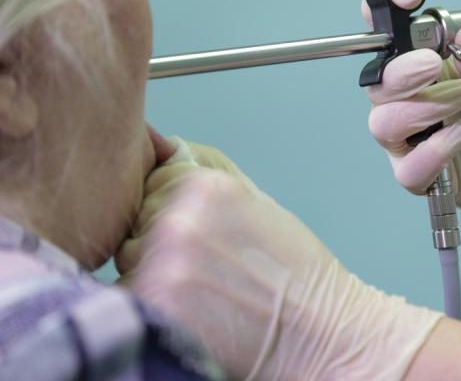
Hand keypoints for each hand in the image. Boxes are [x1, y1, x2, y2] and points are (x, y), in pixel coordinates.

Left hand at [117, 137, 440, 380]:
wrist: (318, 329)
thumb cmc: (292, 269)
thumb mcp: (257, 200)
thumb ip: (207, 168)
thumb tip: (160, 145)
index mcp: (208, 185)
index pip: (157, 179)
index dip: (177, 205)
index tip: (206, 230)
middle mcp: (180, 218)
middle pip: (138, 216)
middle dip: (161, 234)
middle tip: (207, 262)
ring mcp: (163, 262)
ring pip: (128, 254)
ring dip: (152, 267)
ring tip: (201, 284)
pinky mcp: (153, 304)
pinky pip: (127, 292)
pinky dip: (150, 300)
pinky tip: (191, 306)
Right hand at [364, 0, 460, 279]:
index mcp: (431, 68)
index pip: (393, 32)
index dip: (388, 6)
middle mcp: (413, 100)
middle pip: (378, 81)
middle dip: (401, 70)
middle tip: (433, 65)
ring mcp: (413, 138)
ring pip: (383, 121)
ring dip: (421, 108)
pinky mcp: (421, 175)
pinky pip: (407, 166)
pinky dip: (432, 151)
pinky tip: (460, 139)